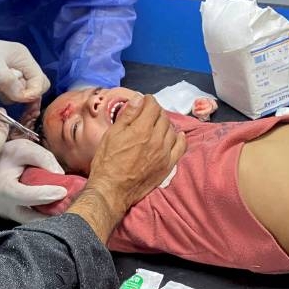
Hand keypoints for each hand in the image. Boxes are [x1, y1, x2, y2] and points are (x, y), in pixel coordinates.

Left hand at [0, 28, 49, 102]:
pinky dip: (6, 95)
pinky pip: (12, 92)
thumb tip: (23, 97)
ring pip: (24, 91)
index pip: (40, 80)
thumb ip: (10, 82)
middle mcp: (21, 64)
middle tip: (10, 98)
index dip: (32, 92)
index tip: (18, 99)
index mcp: (23, 57)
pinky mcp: (2, 79)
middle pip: (35, 86)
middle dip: (26, 96)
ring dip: (14, 96)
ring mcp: (12, 72)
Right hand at [0, 139, 68, 222]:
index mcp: (2, 188)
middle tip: (71, 204)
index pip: (26, 196)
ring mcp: (7, 215)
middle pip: (32, 217)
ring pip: (33, 221)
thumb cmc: (5, 156)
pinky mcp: (12, 218)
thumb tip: (61, 175)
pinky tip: (57, 205)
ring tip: (67, 205)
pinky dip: (44, 213)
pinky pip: (31, 219)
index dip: (46, 195)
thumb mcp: (23, 148)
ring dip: (50, 215)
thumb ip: (42, 158)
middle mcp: (3, 207)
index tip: (64, 191)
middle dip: (52, 212)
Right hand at [87, 95, 186, 213]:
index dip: (148, 100)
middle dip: (155, 111)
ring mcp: (164, 153)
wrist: (112, 190)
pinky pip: (180, 147)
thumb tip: (138, 99)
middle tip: (147, 113)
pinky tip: (177, 135)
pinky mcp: (168, 165)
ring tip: (156, 125)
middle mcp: (157, 139)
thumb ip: (128, 115)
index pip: (153, 106)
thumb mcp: (112, 134)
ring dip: (165, 123)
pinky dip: (180, 138)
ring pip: (171, 130)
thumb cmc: (107, 162)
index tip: (144, 101)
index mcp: (141, 129)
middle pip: (163, 117)